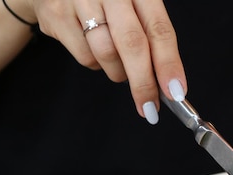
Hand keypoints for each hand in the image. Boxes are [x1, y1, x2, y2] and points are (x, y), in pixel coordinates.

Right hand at [26, 0, 186, 123]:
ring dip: (118, 71)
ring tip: (119, 62)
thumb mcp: (135, 7)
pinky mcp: (56, 14)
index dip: (169, 64)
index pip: (159, 29)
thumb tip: (168, 83)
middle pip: (132, 44)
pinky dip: (95, 63)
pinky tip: (93, 48)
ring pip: (107, 54)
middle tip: (149, 107)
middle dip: (143, 82)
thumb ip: (151, 37)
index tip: (176, 92)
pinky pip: (84, 56)